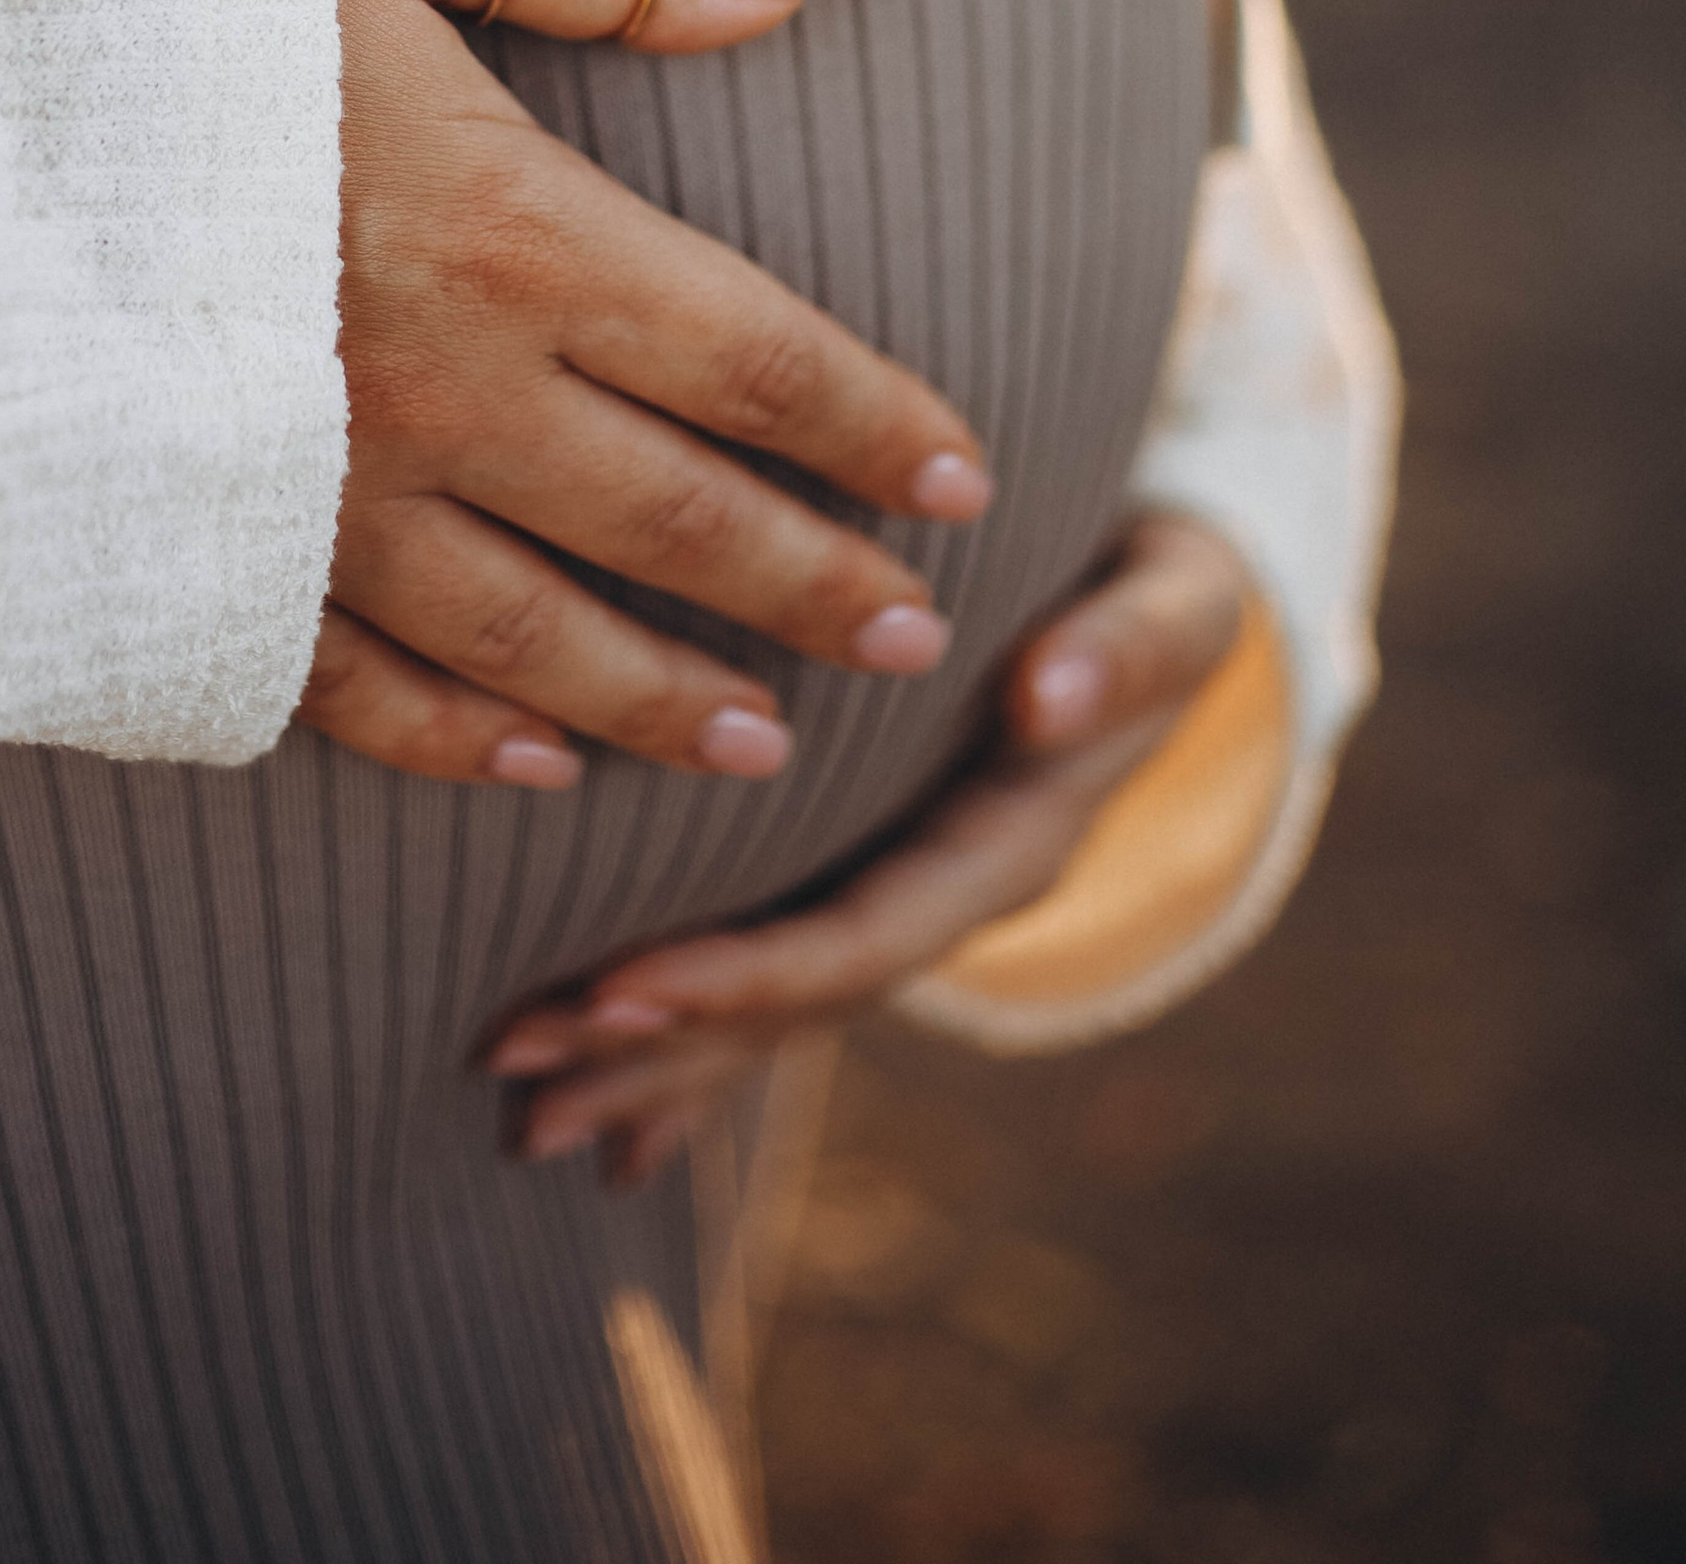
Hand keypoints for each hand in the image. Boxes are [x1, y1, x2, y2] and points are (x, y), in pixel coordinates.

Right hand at [295, 0, 996, 789]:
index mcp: (506, 227)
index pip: (751, 355)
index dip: (872, 422)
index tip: (967, 479)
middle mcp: (435, 389)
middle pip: (671, 516)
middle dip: (807, 581)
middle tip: (912, 640)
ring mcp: (313, 494)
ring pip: (533, 632)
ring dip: (658, 695)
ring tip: (757, 747)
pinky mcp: (196, 549)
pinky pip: (349, 681)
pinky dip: (449, 735)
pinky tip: (519, 764)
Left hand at [482, 512, 1251, 1180]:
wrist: (1170, 602)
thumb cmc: (1158, 584)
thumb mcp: (1174, 605)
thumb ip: (1125, 648)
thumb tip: (1050, 692)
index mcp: (1010, 845)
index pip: (862, 937)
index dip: (744, 972)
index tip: (620, 986)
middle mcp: (946, 891)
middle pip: (792, 996)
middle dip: (654, 1037)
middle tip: (512, 1064)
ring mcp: (902, 889)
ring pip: (765, 994)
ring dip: (642, 1050)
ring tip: (514, 1101)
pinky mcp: (862, 864)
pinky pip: (767, 960)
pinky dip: (685, 1032)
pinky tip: (597, 1098)